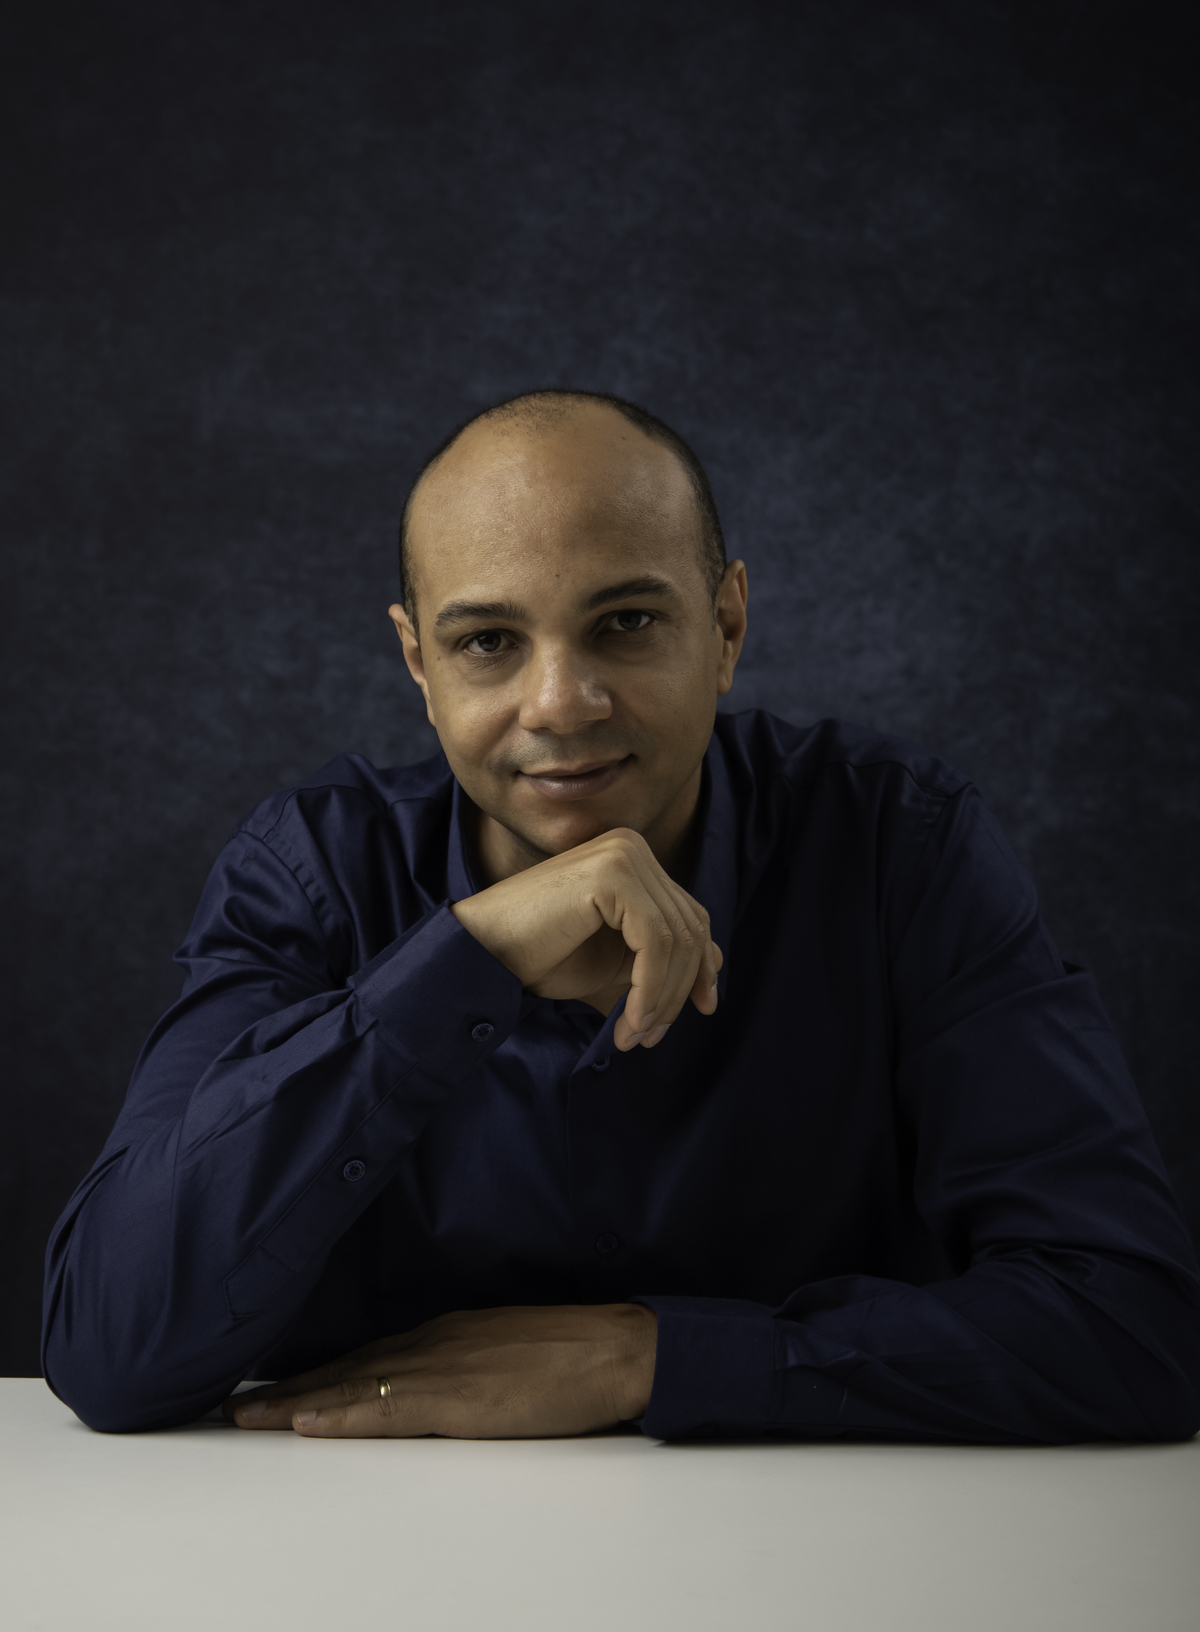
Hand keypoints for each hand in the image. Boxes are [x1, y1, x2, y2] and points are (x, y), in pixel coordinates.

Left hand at [223, 1303, 656, 1438]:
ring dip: (293, 1403)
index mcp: (446, 1332)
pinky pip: (383, 1410)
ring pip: (350, 1387)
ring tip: (245, 1418)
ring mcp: (440, 1368)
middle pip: (345, 1368)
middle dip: (289, 1388)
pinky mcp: (456, 1399)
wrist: (618, 1348)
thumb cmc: (577, 1350)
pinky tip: (303, 1422)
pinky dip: (338, 1415)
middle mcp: (432, 1343)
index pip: (365, 1355)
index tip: (276, 1386)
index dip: (316, 1372)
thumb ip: (468, 1359)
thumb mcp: (508, 1347)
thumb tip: (443, 1380)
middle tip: (236, 1405)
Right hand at [452, 828, 721, 1050]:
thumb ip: (659, 955)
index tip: (702, 1008)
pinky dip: (649, 990)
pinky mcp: (612, 875)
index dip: (702, 966)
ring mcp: (622, 855)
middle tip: (652, 1035)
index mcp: (634, 858)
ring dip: (661, 999)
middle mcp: (632, 846)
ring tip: (634, 1035)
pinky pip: (655, 942)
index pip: (690, 915)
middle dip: (679, 990)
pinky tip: (629, 1021)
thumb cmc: (541, 955)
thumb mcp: (616, 957)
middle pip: (689, 927)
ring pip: (676, 940)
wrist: (483, 952)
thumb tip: (717, 962)